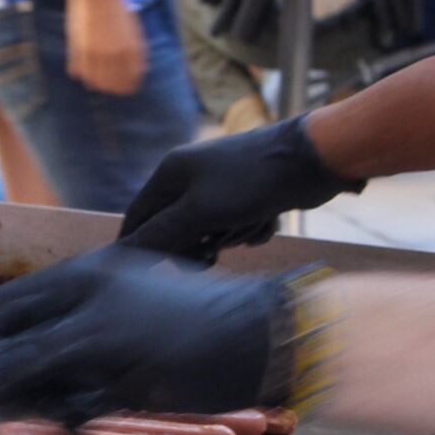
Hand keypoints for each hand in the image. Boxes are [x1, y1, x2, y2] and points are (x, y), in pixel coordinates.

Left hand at [0, 246, 285, 426]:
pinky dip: (62, 420)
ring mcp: (106, 341)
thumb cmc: (193, 316)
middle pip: (6, 339)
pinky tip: (69, 424)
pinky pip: (72, 409)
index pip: (7, 303)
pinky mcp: (126, 381)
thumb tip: (26, 348)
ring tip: (6, 413)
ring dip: (10, 401)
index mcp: (88, 271)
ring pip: (29, 376)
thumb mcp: (130, 293)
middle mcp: (88, 300)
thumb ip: (81, 313)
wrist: (258, 332)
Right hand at [66, 0, 146, 95]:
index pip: (131, 80)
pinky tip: (82, 72)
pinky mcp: (80, 49)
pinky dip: (82, 74)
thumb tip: (139, 70)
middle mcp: (115, 54)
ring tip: (95, 82)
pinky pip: (81, 71)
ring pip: (96, 82)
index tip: (125, 89)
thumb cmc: (116, 7)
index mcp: (132, 50)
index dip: (128, 86)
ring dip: (96, 83)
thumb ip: (136, 51)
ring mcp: (96, 53)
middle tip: (110, 88)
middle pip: (114, 84)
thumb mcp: (133, 30)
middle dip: (113, 88)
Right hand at [120, 115, 362, 260]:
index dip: (140, 246)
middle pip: (175, 228)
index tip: (150, 274)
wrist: (311, 159)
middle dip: (196, 243)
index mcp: (171, 172)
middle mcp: (191, 176)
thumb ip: (161, 234)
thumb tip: (123, 254)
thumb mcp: (200, 212)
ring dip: (230, 236)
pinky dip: (251, 228)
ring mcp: (221, 184)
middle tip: (212, 254)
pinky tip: (268, 217)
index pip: (138, 216)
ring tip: (249, 224)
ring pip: (209, 230)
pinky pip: (237, 225)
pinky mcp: (248, 194)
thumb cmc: (250, 182)